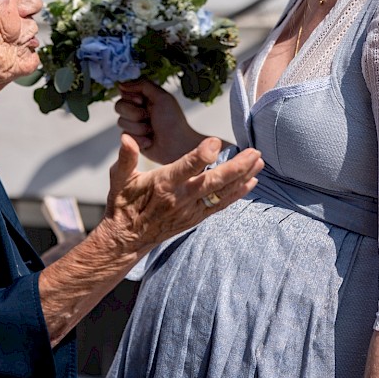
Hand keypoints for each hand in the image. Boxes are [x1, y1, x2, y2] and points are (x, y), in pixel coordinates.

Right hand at [102, 133, 262, 252]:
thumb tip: (126, 138)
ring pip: (221, 193)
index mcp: (162, 184)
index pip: (185, 168)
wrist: (127, 239)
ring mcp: (190, 209)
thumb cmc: (123, 205)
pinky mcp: (196, 217)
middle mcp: (180, 198)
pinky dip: (237, 194)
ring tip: (259, 162)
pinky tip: (252, 182)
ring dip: (242, 177)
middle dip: (236, 167)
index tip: (216, 141)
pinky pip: (220, 205)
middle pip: (213, 181)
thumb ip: (125, 158)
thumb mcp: (119, 179)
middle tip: (254, 152)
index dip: (201, 155)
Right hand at [115, 80, 204, 163]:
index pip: (124, 92)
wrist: (177, 147)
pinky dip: (139, 139)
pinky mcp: (132, 140)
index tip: (141, 101)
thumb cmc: (174, 121)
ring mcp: (134, 125)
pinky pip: (124, 136)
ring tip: (152, 131)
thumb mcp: (162, 97)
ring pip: (121, 122)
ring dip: (139, 127)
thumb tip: (122, 84)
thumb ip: (143, 85)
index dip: (130, 97)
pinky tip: (149, 141)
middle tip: (149, 117)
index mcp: (145, 98)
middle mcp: (138, 110)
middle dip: (135, 113)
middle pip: (119, 106)